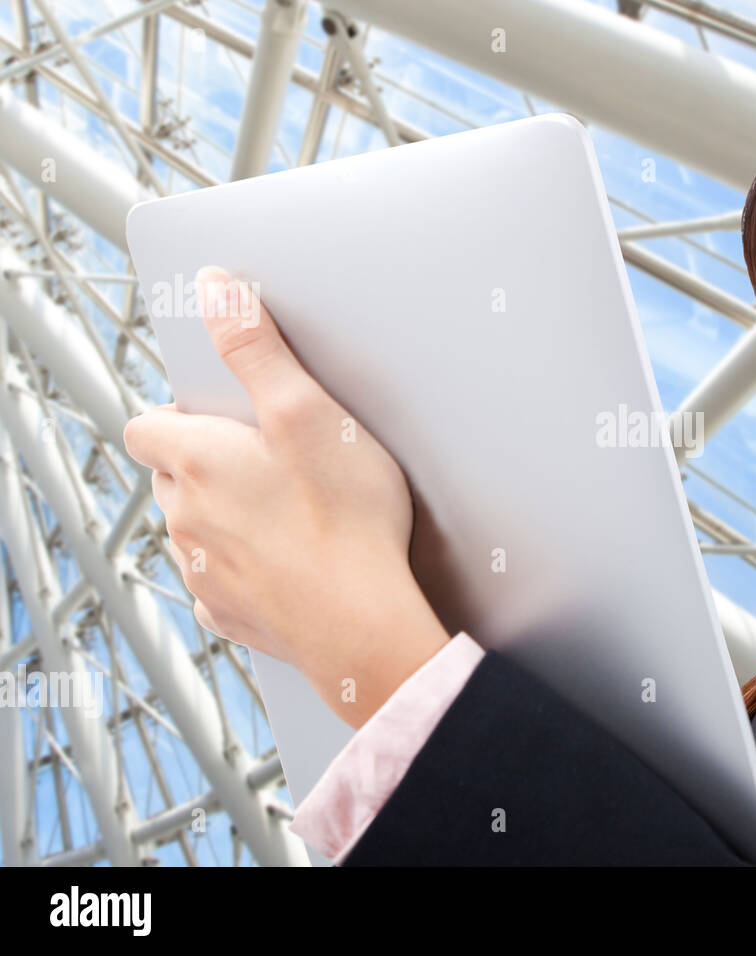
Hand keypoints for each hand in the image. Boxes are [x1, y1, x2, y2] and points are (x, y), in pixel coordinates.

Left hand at [123, 265, 451, 729]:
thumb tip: (215, 288)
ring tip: (285, 510)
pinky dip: (241, 567)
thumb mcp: (307, 410)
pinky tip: (286, 560)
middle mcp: (184, 518)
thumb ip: (256, 347)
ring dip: (222, 515)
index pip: (145, 426)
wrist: (362, 622)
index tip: (220, 416)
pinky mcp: (229, 613)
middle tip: (268, 458)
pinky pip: (218, 581)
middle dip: (206, 463)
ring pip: (193, 529)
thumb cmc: (344, 518)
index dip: (178, 416)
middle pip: (172, 477)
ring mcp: (203, 571)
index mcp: (195, 462)